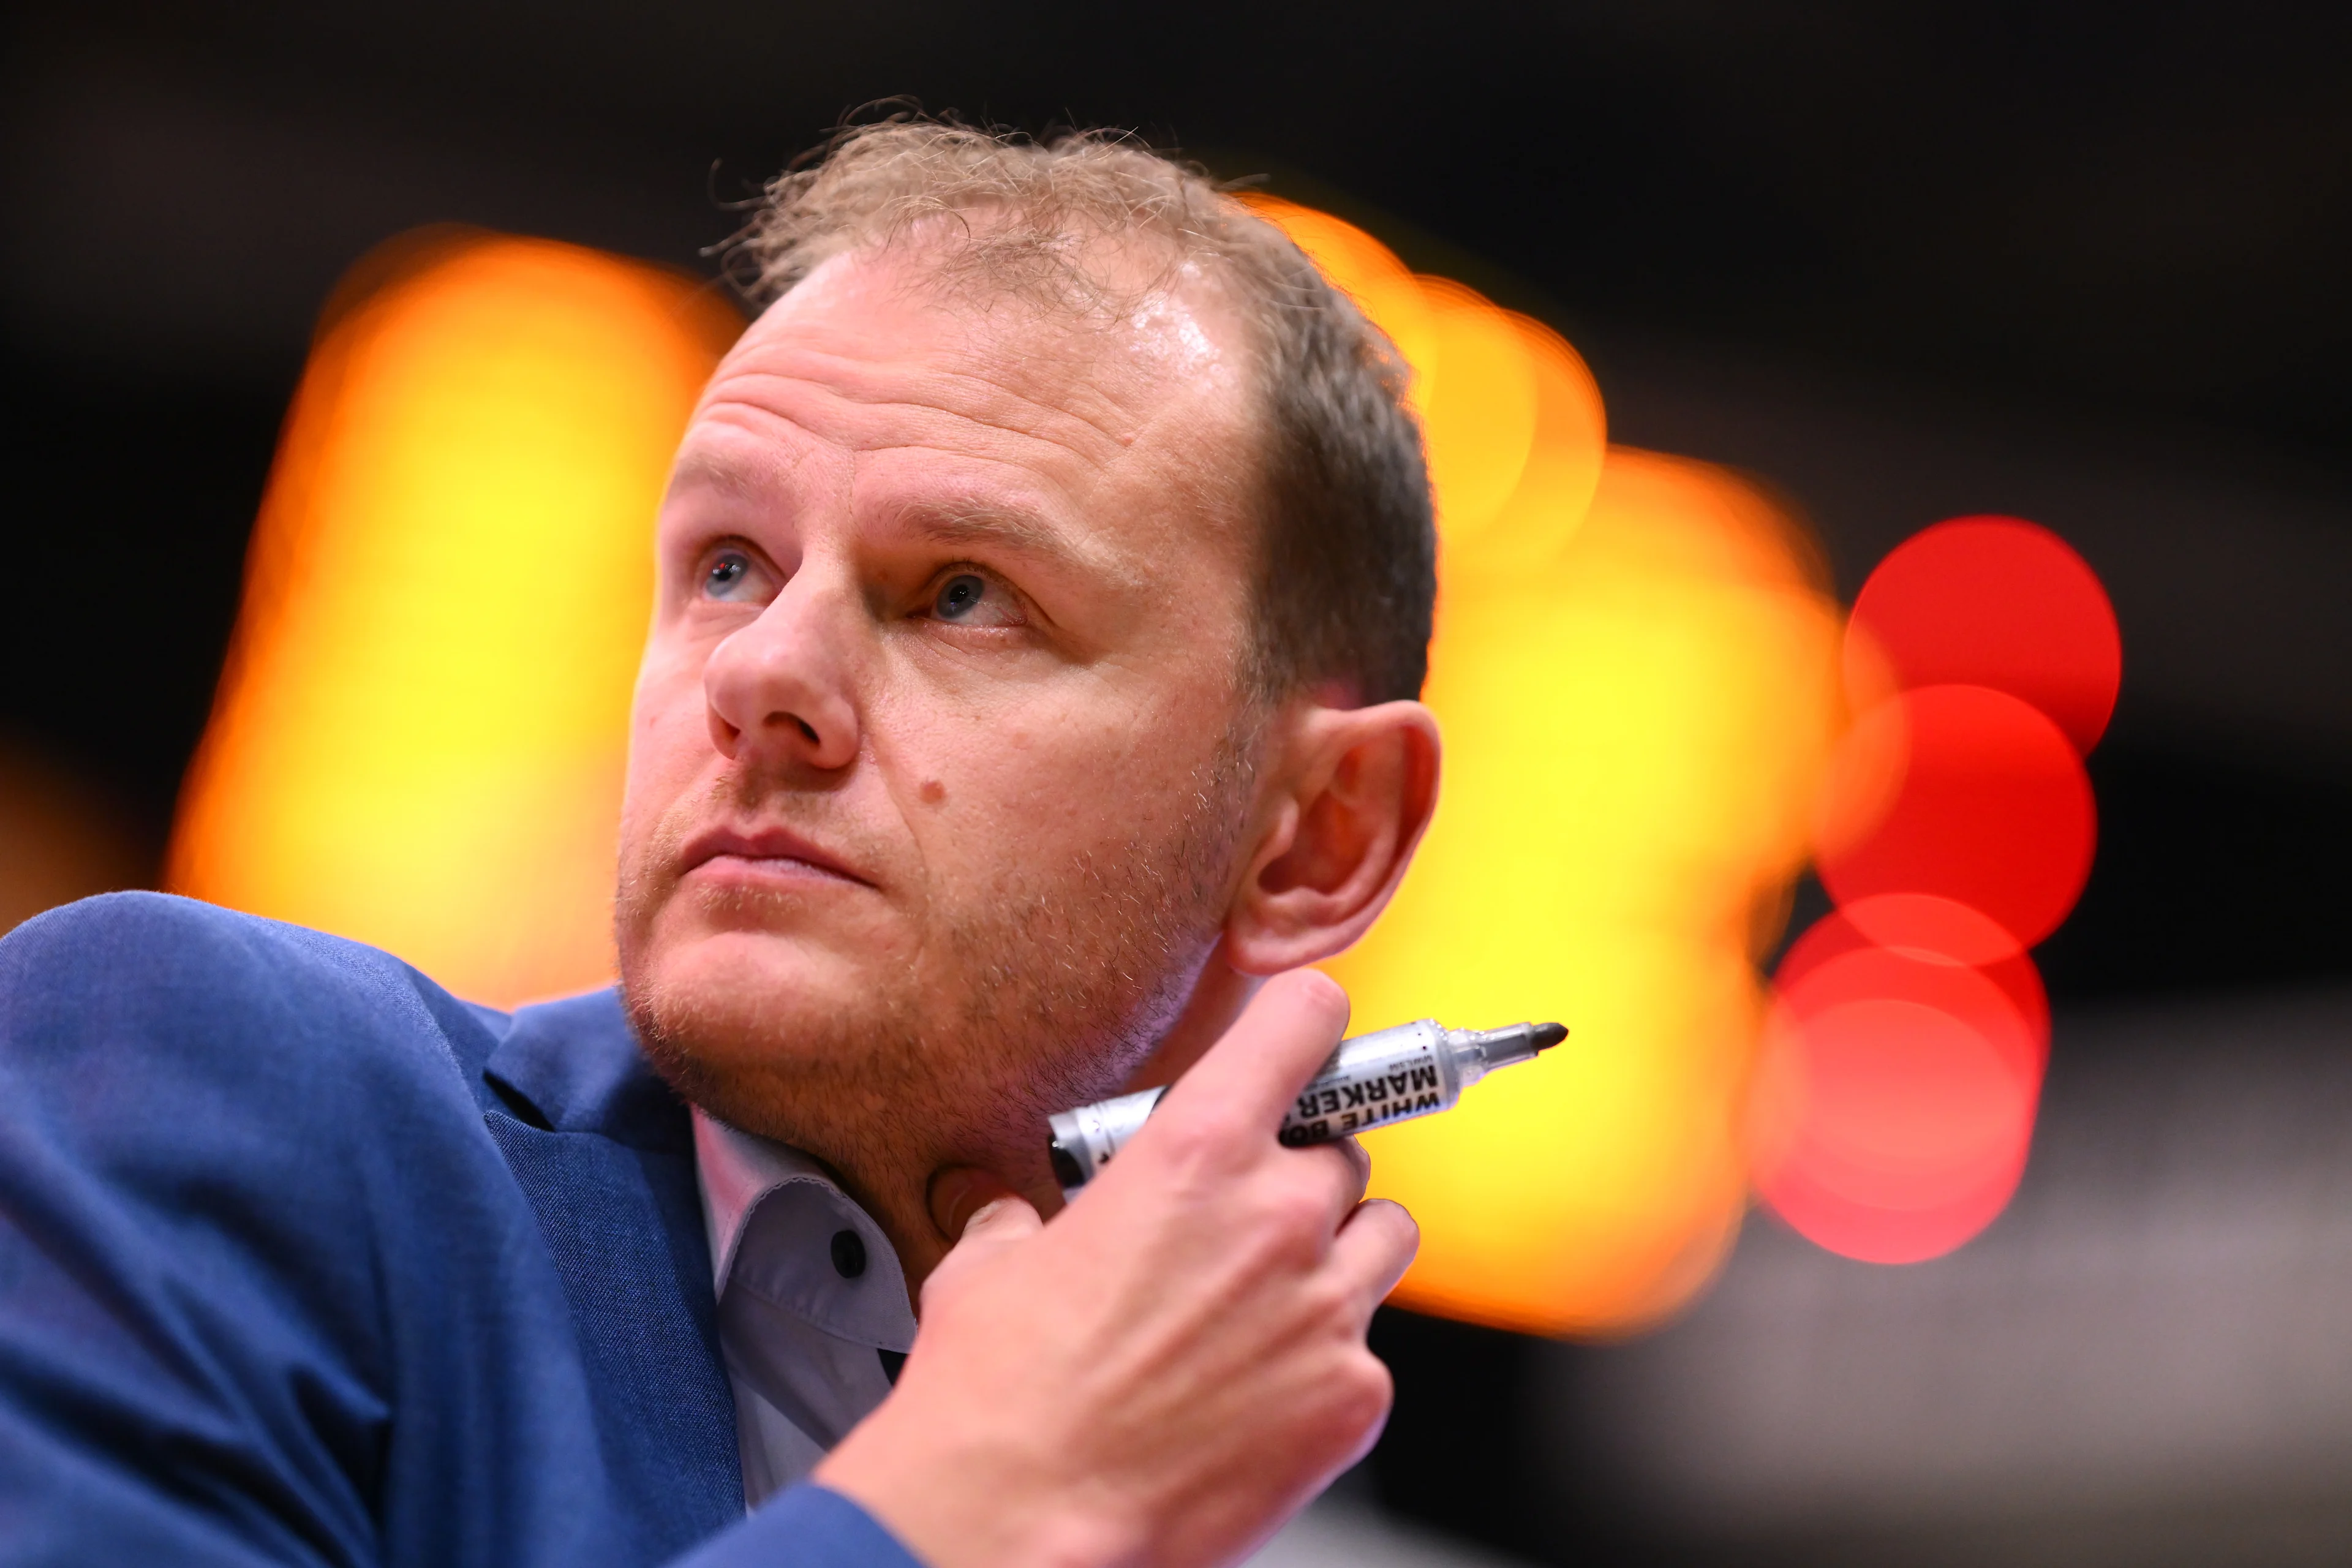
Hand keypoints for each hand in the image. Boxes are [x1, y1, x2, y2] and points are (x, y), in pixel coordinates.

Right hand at [813, 969, 1418, 1567]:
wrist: (1019, 1524)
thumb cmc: (1002, 1399)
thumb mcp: (994, 1264)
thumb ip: (1036, 1216)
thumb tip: (1023, 1222)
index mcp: (1196, 1151)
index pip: (1304, 1021)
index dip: (1308, 1022)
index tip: (1309, 1031)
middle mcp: (1278, 1215)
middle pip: (1343, 1146)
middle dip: (1298, 1173)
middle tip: (1241, 1220)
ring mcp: (1327, 1308)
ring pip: (1383, 1234)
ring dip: (1338, 1249)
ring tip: (1270, 1294)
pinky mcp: (1353, 1397)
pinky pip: (1368, 1347)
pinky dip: (1326, 1360)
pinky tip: (1260, 1391)